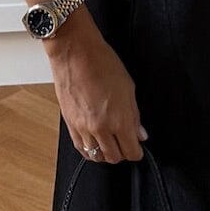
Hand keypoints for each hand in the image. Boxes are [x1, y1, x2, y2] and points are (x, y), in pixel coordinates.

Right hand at [50, 26, 148, 164]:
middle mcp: (101, 128)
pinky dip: (90, 149)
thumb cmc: (102, 63)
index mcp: (119, 119)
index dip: (137, 152)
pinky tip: (94, 143)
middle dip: (123, 153)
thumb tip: (140, 132)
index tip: (138, 148)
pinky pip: (81, 147)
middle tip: (125, 143)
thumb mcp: (128, 87)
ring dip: (106, 153)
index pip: (131, 151)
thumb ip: (134, 115)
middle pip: (114, 157)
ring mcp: (83, 127)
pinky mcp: (70, 124)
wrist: (75, 53)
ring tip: (110, 143)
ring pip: (97, 156)